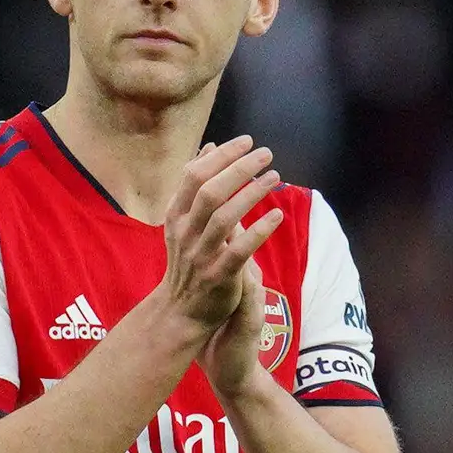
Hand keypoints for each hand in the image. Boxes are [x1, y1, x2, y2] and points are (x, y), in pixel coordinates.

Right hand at [155, 137, 283, 345]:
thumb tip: (209, 148)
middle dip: (239, 168)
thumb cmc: (188, 260)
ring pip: (224, 218)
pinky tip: (277, 216)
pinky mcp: (218, 277)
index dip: (221, 156)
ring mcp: (200, 255)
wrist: (180, 311)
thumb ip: (196, 186)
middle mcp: (185, 233)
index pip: (194, 175)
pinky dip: (259, 231)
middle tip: (265, 154)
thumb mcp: (184, 221)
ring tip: (275, 177)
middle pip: (210, 192)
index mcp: (176, 215)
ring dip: (252, 194)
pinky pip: (239, 250)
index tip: (246, 141)